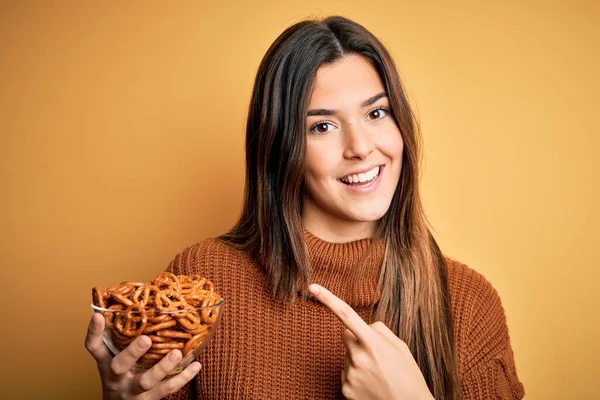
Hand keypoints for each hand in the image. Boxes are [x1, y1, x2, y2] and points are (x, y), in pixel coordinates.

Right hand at [85, 312, 200, 399]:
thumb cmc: (121, 377)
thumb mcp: (114, 359)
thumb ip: (121, 339)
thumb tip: (138, 305)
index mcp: (107, 363)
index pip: (94, 347)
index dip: (94, 332)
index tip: (98, 315)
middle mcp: (117, 377)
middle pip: (119, 366)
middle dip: (132, 353)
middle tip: (146, 339)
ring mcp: (133, 390)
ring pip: (146, 381)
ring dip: (162, 367)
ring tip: (177, 353)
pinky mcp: (150, 399)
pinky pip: (168, 389)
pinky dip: (184, 377)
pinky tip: (196, 365)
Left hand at [309, 284, 433, 399]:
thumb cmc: (409, 377)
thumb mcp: (401, 347)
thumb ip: (380, 330)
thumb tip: (366, 326)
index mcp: (373, 343)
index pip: (346, 314)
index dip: (328, 299)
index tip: (313, 287)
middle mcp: (358, 357)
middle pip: (346, 335)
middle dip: (357, 339)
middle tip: (376, 354)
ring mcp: (350, 375)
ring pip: (347, 355)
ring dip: (358, 359)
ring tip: (377, 373)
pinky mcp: (345, 390)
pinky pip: (346, 373)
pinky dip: (356, 376)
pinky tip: (371, 384)